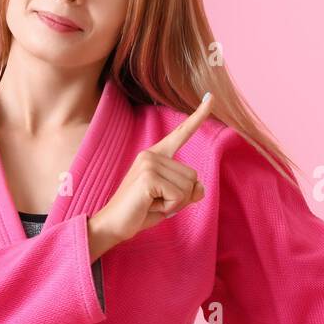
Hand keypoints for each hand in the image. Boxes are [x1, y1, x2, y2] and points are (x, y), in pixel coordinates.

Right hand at [88, 92, 213, 259]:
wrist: (112, 225)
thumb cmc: (140, 212)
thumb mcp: (171, 201)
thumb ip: (188, 192)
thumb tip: (200, 187)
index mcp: (156, 155)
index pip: (181, 133)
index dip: (198, 116)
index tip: (210, 97)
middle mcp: (151, 154)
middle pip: (193, 176)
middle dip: (181, 197)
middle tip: (157, 202)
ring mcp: (148, 163)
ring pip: (188, 187)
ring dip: (175, 203)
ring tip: (152, 203)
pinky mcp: (148, 177)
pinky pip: (179, 196)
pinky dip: (170, 207)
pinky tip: (150, 205)